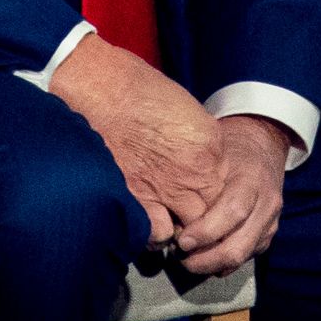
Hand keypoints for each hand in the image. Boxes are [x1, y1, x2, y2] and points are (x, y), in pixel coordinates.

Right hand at [44, 36, 224, 248]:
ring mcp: (167, 188)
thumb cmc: (132, 86)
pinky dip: (150, 231)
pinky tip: (142, 218)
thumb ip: (195, 141)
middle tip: (180, 208)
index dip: (208, 189)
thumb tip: (193, 160)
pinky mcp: (138, 199)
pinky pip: (156, 233)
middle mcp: (195, 170)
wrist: (96, 87)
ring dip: (177, 226)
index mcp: (210, 143)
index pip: (225, 183)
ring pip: (190, 229)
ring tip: (163, 216)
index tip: (194, 188)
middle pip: (213, 209)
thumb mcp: (181, 108)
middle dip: (199, 212)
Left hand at [172, 115, 291, 276]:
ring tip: (187, 258)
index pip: (233, 212)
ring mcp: (270, 224)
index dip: (206, 231)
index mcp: (252, 180)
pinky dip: (221, 264)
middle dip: (206, 260)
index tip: (181, 240)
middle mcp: (267, 205)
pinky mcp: (267, 236)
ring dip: (212, 265)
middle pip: (238, 246)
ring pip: (241, 257)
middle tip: (180, 257)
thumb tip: (169, 211)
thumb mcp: (214, 155)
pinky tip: (203, 256)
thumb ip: (198, 183)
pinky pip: (244, 259)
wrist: (263, 147)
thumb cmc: (230, 150)